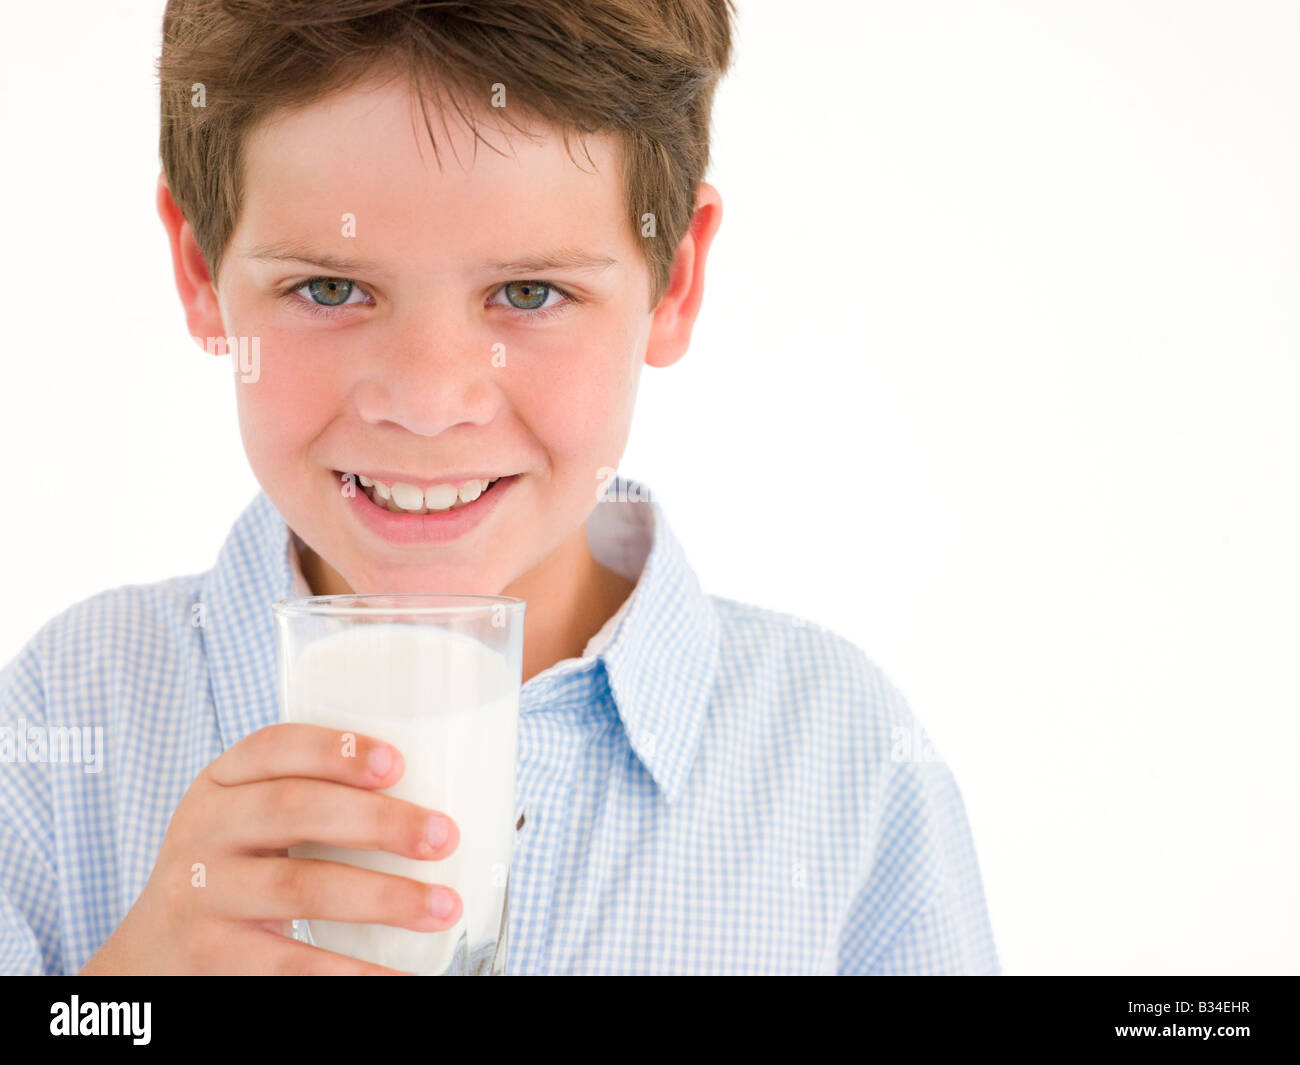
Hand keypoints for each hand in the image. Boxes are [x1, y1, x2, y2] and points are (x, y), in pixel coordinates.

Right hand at [78, 722, 460, 973]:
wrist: (157, 948)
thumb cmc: (242, 864)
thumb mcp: (254, 816)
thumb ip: (318, 796)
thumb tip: (452, 789)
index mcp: (223, 781)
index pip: (273, 746)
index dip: (335, 750)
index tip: (397, 763)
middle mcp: (205, 829)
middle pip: (293, 810)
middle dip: (378, 821)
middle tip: (445, 837)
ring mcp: (204, 894)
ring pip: (299, 888)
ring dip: (383, 898)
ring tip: (444, 907)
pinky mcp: (214, 955)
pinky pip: (289, 964)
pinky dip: (350, 973)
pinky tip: (400, 976)